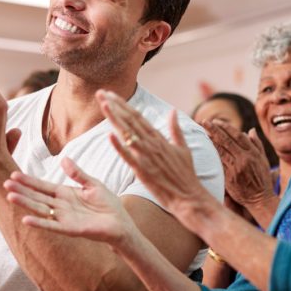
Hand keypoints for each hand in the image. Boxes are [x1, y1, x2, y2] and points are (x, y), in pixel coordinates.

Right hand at [5, 157, 132, 245]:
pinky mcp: (70, 229)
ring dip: (25, 203)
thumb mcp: (92, 184)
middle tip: (4, 183)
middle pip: (37, 196)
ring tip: (10, 197)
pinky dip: (39, 222)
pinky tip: (26, 219)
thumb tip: (63, 158)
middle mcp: (61, 206)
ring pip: (40, 209)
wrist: (121, 223)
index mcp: (65, 193)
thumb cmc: (108, 204)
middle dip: (21, 190)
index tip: (13, 174)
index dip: (29, 180)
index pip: (42, 185)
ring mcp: (64, 218)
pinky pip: (52, 225)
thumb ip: (78, 173)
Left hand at [97, 90, 217, 225]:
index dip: (123, 105)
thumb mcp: (183, 148)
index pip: (138, 117)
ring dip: (115, 118)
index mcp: (160, 138)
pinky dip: (120, 146)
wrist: (189, 197)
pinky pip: (129, 157)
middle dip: (115, 106)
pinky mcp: (143, 172)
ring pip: (128, 134)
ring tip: (103, 105)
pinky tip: (110, 135)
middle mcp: (152, 144)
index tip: (111, 94)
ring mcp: (147, 157)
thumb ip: (176, 129)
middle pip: (130, 121)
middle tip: (100, 93)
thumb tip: (173, 111)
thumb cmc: (186, 175)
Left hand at [204, 122, 275, 209]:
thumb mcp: (263, 160)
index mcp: (252, 153)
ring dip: (210, 141)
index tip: (216, 121)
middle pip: (227, 141)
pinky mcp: (229, 178)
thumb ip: (257, 144)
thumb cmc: (262, 179)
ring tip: (202, 133)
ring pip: (221, 151)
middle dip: (214, 130)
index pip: (237, 136)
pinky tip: (205, 150)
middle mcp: (244, 159)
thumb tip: (250, 130)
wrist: (260, 199)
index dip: (226, 127)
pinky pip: (219, 164)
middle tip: (204, 122)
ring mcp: (236, 168)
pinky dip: (212, 156)